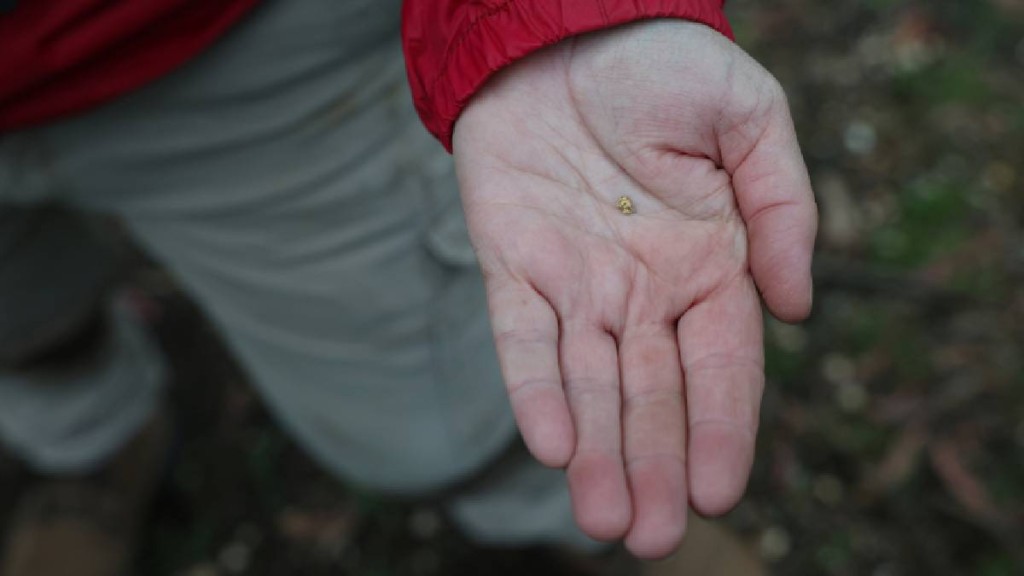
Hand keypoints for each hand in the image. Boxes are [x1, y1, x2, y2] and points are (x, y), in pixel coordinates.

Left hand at [453, 20, 816, 557]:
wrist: (570, 28)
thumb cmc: (665, 67)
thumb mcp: (751, 117)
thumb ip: (784, 210)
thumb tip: (797, 310)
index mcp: (706, 265)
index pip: (721, 368)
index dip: (723, 430)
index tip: (722, 493)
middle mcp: (640, 289)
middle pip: (651, 395)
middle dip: (655, 467)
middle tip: (653, 538)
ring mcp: (573, 280)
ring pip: (586, 384)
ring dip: (595, 454)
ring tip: (603, 521)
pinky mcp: (510, 262)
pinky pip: (519, 337)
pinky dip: (533, 388)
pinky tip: (549, 444)